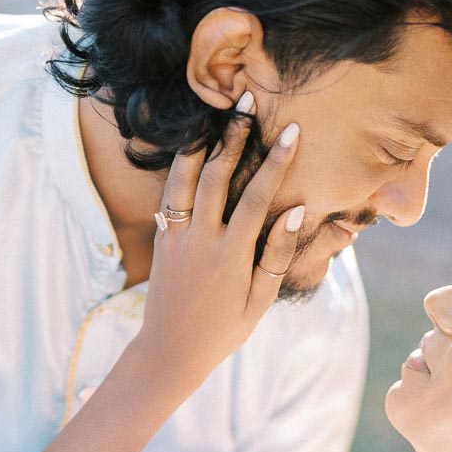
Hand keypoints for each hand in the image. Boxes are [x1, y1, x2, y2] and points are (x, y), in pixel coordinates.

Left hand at [136, 100, 303, 389]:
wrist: (169, 352)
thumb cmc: (223, 331)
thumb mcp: (259, 301)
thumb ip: (276, 255)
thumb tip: (292, 211)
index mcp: (230, 257)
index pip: (256, 198)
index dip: (275, 162)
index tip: (290, 131)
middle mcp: (199, 241)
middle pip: (216, 175)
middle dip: (233, 135)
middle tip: (245, 100)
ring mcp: (175, 237)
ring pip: (184, 178)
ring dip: (201, 142)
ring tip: (212, 111)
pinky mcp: (160, 239)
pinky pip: (169, 194)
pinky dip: (179, 165)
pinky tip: (191, 145)